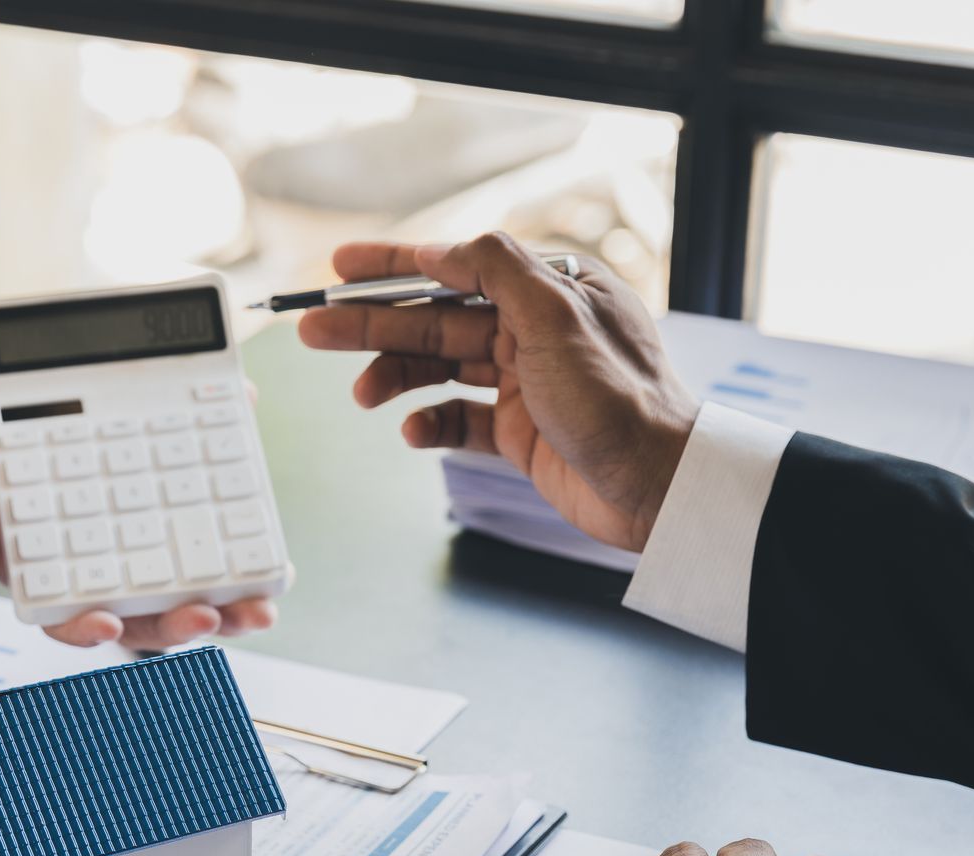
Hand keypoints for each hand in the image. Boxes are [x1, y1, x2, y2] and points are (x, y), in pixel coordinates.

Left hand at [0, 413, 280, 647]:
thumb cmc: (26, 441)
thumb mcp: (100, 411)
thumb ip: (166, 406)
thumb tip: (245, 393)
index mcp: (145, 533)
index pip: (205, 564)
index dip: (243, 579)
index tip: (276, 580)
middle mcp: (117, 567)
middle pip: (181, 605)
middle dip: (224, 616)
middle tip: (256, 615)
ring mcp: (77, 583)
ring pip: (131, 623)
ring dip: (168, 629)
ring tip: (198, 618)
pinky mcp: (31, 591)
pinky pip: (59, 623)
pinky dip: (83, 627)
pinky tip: (103, 618)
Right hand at [297, 234, 698, 551]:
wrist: (659, 487)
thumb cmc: (620, 398)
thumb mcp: (558, 317)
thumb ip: (495, 271)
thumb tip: (437, 250)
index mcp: (550, 289)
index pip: (457, 267)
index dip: (393, 267)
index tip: (339, 267)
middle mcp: (535, 330)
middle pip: (436, 318)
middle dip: (374, 324)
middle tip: (314, 329)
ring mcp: (525, 383)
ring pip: (441, 369)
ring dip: (395, 376)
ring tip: (360, 395)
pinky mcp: (521, 433)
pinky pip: (460, 421)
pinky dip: (431, 423)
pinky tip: (411, 431)